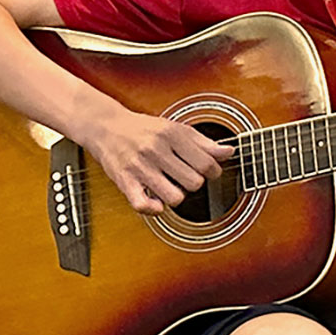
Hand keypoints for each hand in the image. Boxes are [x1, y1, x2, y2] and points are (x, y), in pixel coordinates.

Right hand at [83, 106, 233, 214]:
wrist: (105, 126)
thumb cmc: (144, 129)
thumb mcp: (176, 128)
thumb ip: (204, 143)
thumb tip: (230, 152)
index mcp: (171, 135)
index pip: (207, 164)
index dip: (213, 171)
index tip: (206, 171)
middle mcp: (155, 150)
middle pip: (194, 183)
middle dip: (194, 183)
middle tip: (185, 177)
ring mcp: (139, 167)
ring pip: (175, 197)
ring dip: (176, 196)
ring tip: (171, 186)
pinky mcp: (124, 182)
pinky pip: (144, 206)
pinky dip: (154, 209)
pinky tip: (156, 201)